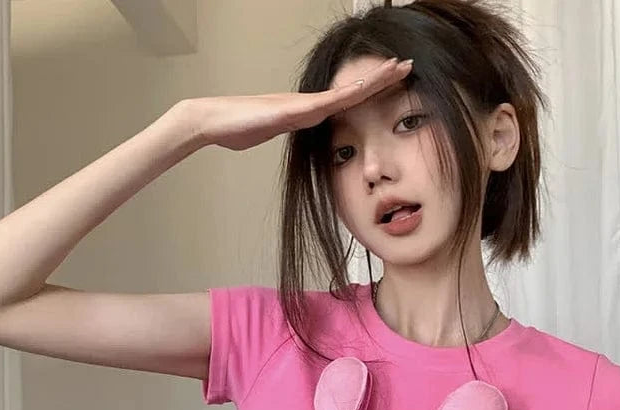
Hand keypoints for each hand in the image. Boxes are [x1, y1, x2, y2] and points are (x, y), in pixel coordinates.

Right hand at [184, 56, 413, 150]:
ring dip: (374, 80)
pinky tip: (367, 88)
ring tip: (400, 67)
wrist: (211, 121)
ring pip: (346, 91)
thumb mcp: (266, 133)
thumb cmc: (234, 129)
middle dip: (381, 78)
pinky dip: (348, 94)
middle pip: (352, 90)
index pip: (345, 100)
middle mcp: (308, 104)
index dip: (370, 90)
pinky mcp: (292, 110)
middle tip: (408, 65)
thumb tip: (287, 133)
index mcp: (305, 112)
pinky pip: (327, 102)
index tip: (391, 83)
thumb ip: (281, 131)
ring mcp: (301, 105)